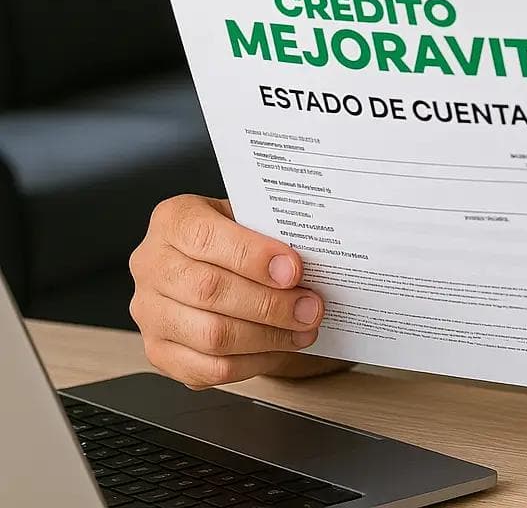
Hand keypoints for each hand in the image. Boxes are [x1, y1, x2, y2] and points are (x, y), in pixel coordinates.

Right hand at [129, 195, 341, 387]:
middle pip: (209, 290)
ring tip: (303, 329)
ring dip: (268, 337)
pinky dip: (253, 363)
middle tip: (310, 308)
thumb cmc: (236, 240)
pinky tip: (278, 348)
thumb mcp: (250, 218)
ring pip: (211, 335)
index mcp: (173, 221)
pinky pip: (209, 369)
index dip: (253, 256)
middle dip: (270, 303)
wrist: (209, 265)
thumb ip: (271, 233)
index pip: (205, 237)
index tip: (293, 270)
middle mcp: (152, 265)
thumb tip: (314, 259)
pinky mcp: (159, 352)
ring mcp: (150, 312)